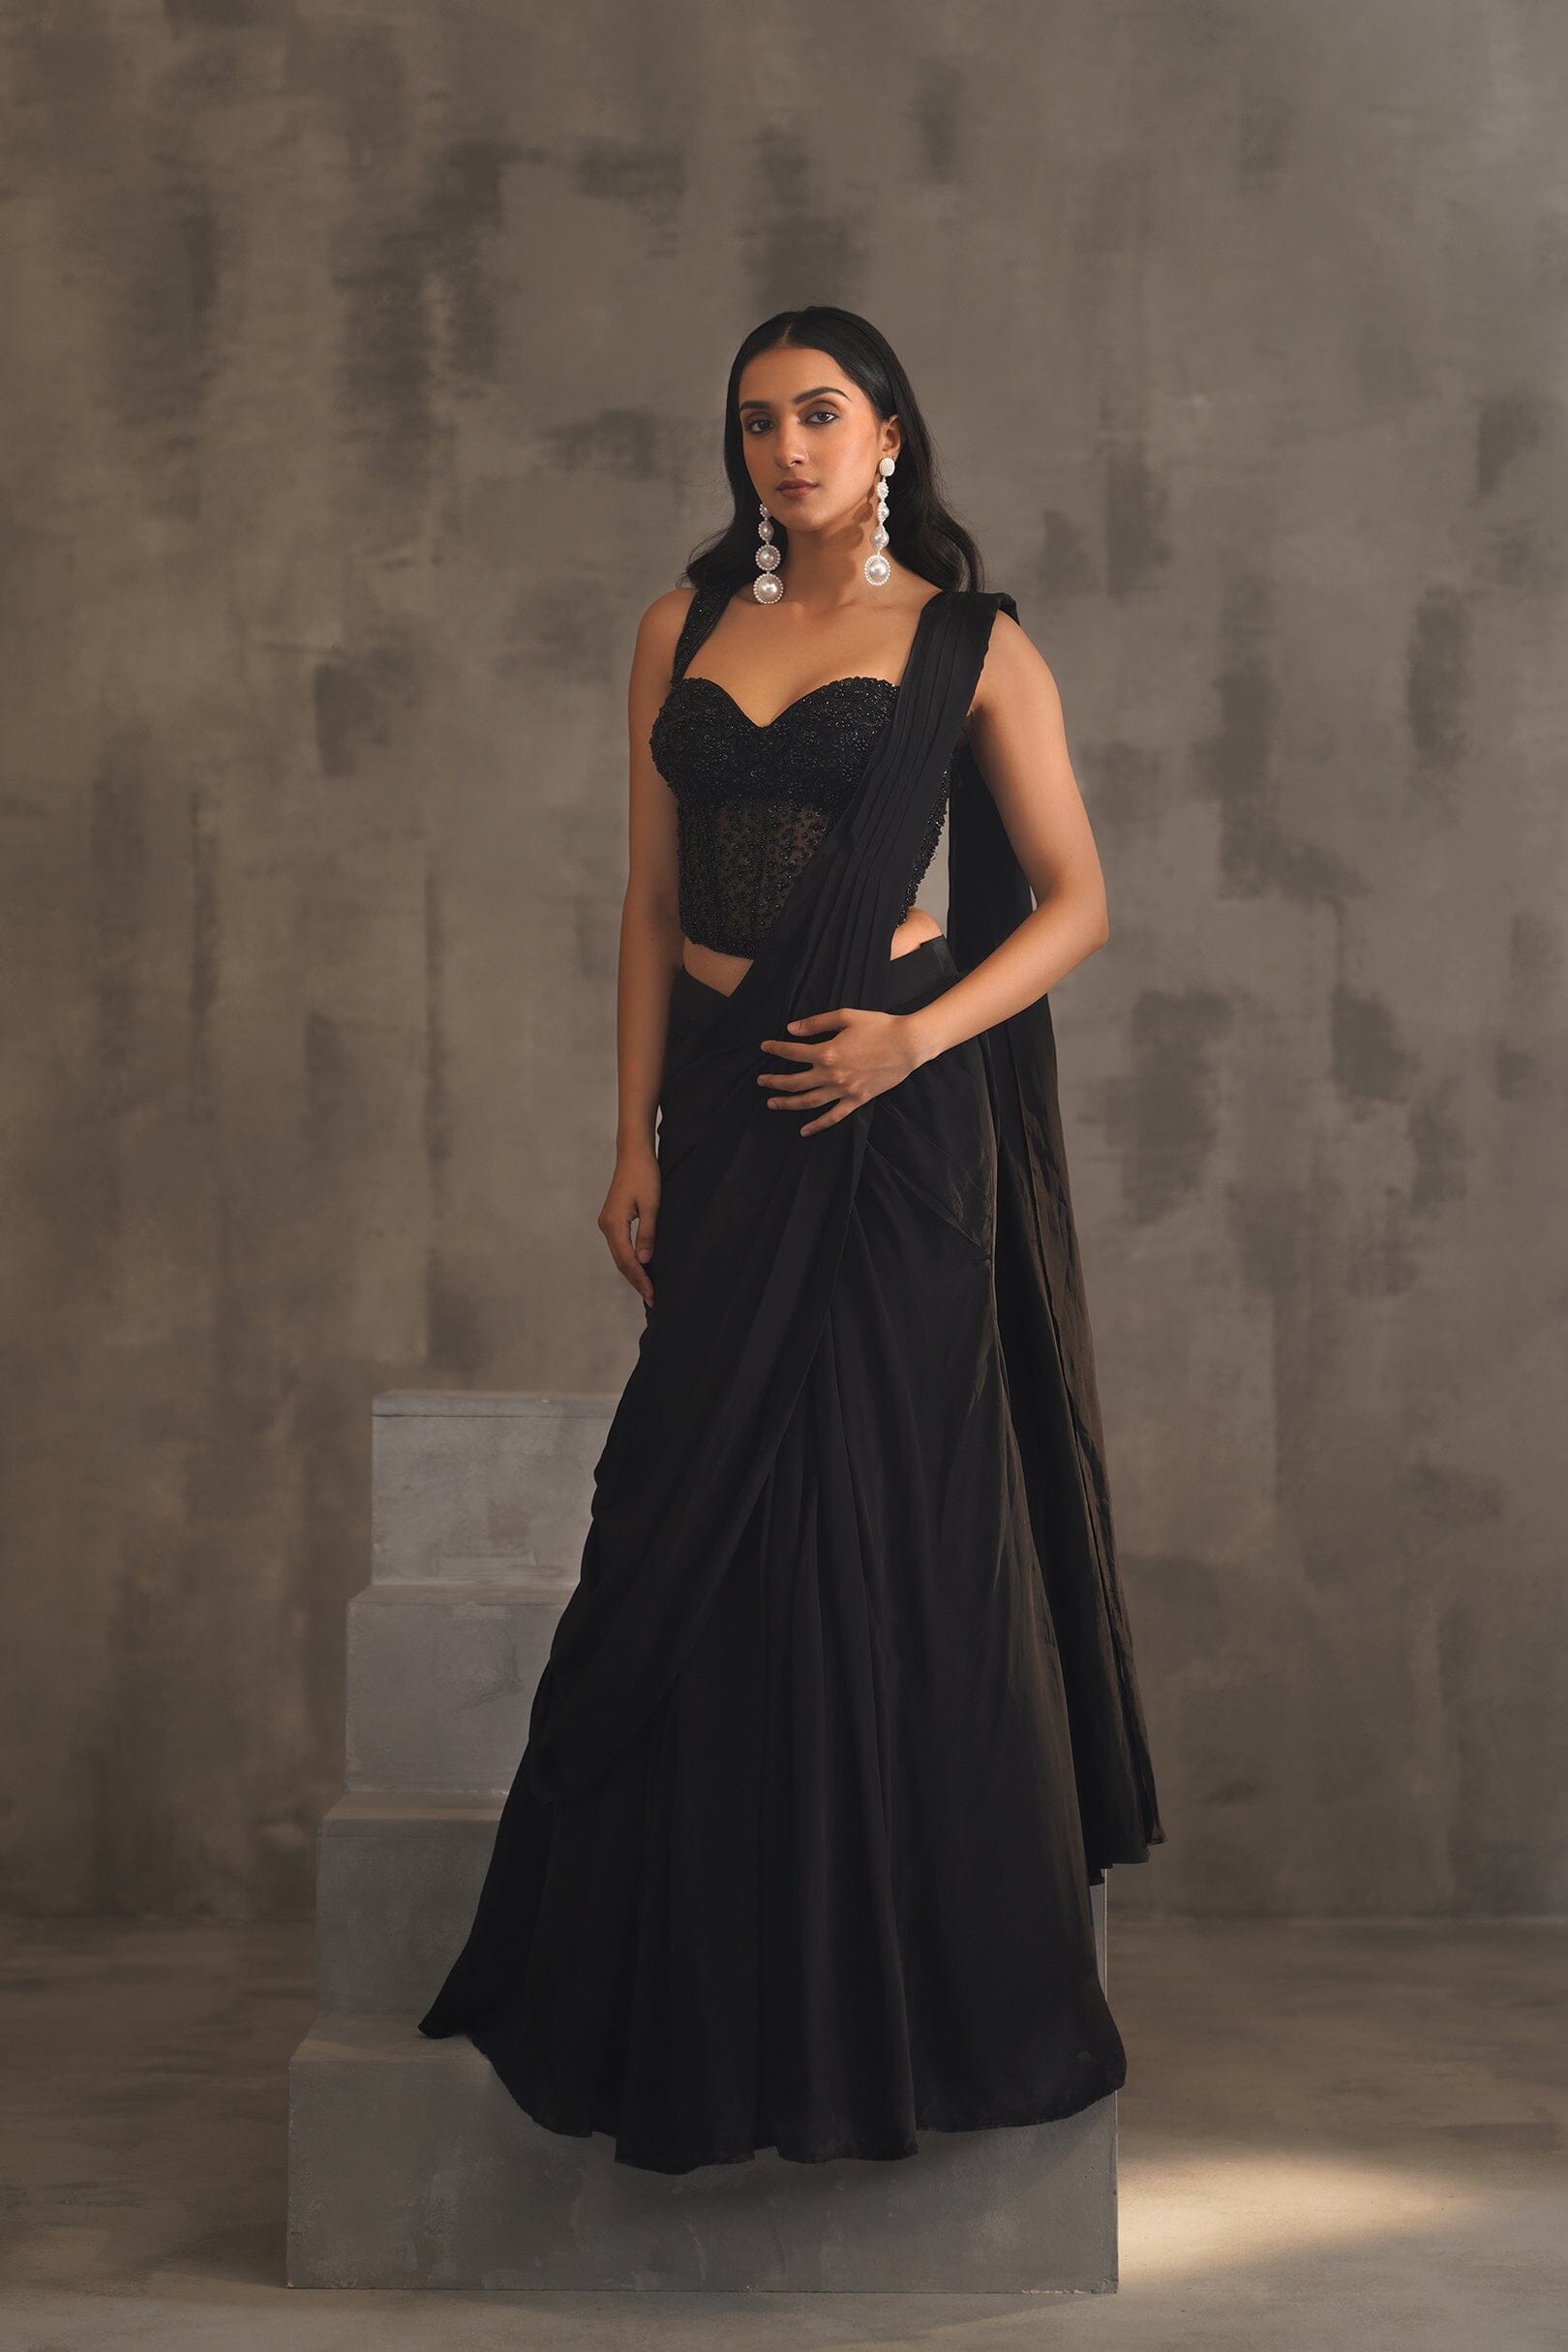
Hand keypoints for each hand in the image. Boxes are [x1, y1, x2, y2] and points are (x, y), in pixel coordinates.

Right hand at [598, 1145, 659, 1302]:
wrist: (634, 1154)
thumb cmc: (644, 1175)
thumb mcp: (651, 1206)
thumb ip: (647, 1234)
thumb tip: (644, 1261)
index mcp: (614, 1224)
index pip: (627, 1260)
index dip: (640, 1279)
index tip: (652, 1294)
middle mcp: (606, 1226)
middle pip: (620, 1261)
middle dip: (636, 1280)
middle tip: (652, 1298)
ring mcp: (608, 1222)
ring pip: (619, 1255)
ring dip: (633, 1272)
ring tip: (647, 1288)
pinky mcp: (612, 1219)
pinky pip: (620, 1246)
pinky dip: (630, 1259)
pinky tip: (641, 1267)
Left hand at [758, 1006, 926, 1136]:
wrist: (908, 1044)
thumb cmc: (878, 1026)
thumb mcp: (845, 1016)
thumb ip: (816, 1023)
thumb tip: (791, 1029)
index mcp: (827, 1052)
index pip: (792, 1053)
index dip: (776, 1049)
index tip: (765, 1047)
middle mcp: (832, 1075)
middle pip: (795, 1082)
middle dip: (774, 1081)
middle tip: (760, 1081)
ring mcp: (844, 1091)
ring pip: (809, 1102)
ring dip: (787, 1104)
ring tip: (772, 1103)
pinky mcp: (857, 1100)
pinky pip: (833, 1117)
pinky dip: (817, 1125)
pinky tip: (803, 1131)